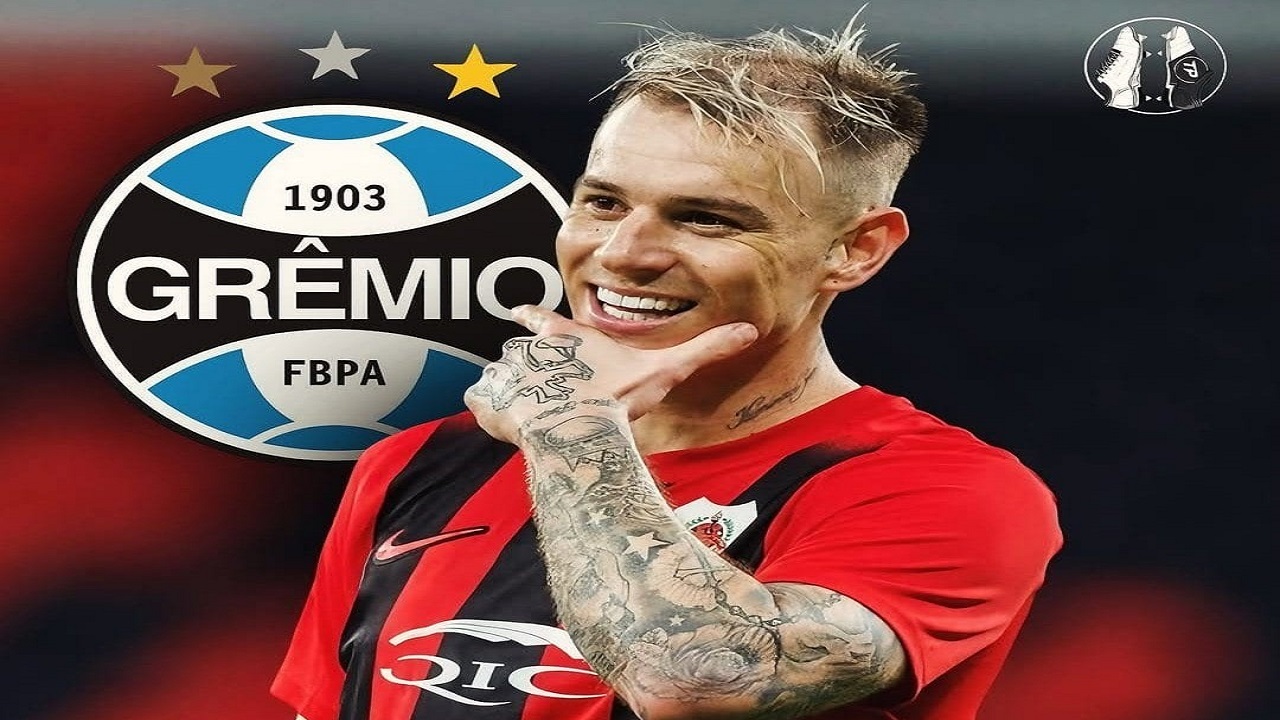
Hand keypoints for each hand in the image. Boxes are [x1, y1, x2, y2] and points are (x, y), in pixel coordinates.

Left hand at [463, 305, 757, 442]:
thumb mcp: (665, 370)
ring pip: (498, 379)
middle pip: (519, 355)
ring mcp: (503, 373)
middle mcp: (529, 348)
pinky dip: (490, 415)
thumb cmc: (618, 399)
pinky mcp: (486, 402)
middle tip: (543, 395)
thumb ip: (705, 350)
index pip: (539, 316)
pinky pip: (480, 405)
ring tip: (527, 416)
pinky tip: (508, 428)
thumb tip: (749, 332)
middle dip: (527, 373)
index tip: (515, 310)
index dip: (528, 315)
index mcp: (564, 336)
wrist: (577, 431)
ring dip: (508, 395)